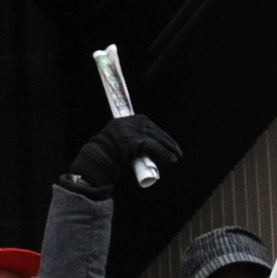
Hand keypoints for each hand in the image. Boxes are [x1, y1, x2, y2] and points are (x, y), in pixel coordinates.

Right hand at [66, 115, 182, 194]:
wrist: (99, 153)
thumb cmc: (109, 148)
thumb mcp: (121, 134)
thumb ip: (130, 133)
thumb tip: (140, 143)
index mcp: (134, 118)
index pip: (153, 127)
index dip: (164, 137)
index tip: (171, 144)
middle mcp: (137, 122)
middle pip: (158, 133)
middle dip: (169, 143)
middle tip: (177, 152)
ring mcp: (138, 131)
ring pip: (159, 141)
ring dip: (170, 149)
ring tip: (177, 157)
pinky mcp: (139, 141)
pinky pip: (156, 148)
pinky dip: (166, 155)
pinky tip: (172, 159)